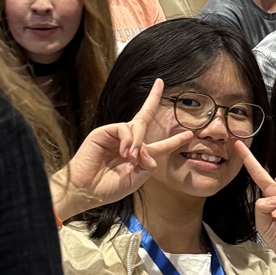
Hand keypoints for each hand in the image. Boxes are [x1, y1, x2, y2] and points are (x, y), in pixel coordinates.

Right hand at [51, 79, 192, 220]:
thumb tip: (150, 153)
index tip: (189, 134)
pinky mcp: (104, 132)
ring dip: (138, 141)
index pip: (158, 143)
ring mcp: (116, 135)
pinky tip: (124, 152)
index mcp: (138, 154)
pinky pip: (123, 128)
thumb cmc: (109, 187)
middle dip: (153, 98)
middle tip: (160, 83)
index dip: (173, 139)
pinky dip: (128, 140)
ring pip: (137, 126)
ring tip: (131, 157)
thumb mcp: (136, 178)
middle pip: (144, 117)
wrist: (87, 191)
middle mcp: (128, 141)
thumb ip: (147, 163)